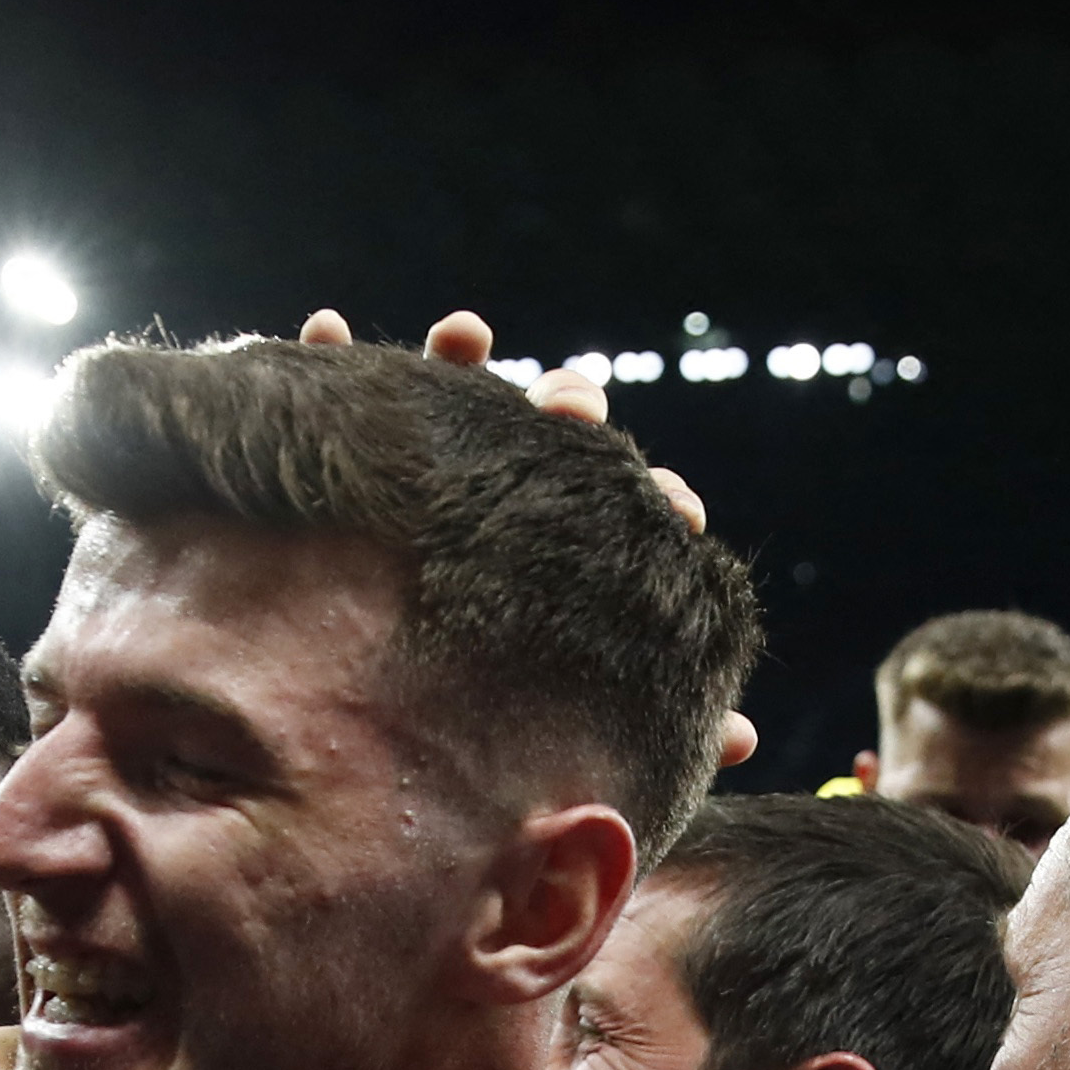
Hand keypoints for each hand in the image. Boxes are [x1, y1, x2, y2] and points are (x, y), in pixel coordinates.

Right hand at [303, 306, 748, 768]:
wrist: (352, 714)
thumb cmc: (488, 722)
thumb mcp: (574, 726)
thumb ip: (663, 719)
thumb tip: (744, 740)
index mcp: (576, 545)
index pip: (628, 506)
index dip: (654, 503)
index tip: (676, 512)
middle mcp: (509, 487)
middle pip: (551, 426)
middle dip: (567, 407)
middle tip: (570, 410)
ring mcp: (433, 458)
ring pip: (454, 389)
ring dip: (463, 356)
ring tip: (464, 338)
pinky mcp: (350, 446)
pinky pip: (338, 388)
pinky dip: (333, 351)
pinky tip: (325, 329)